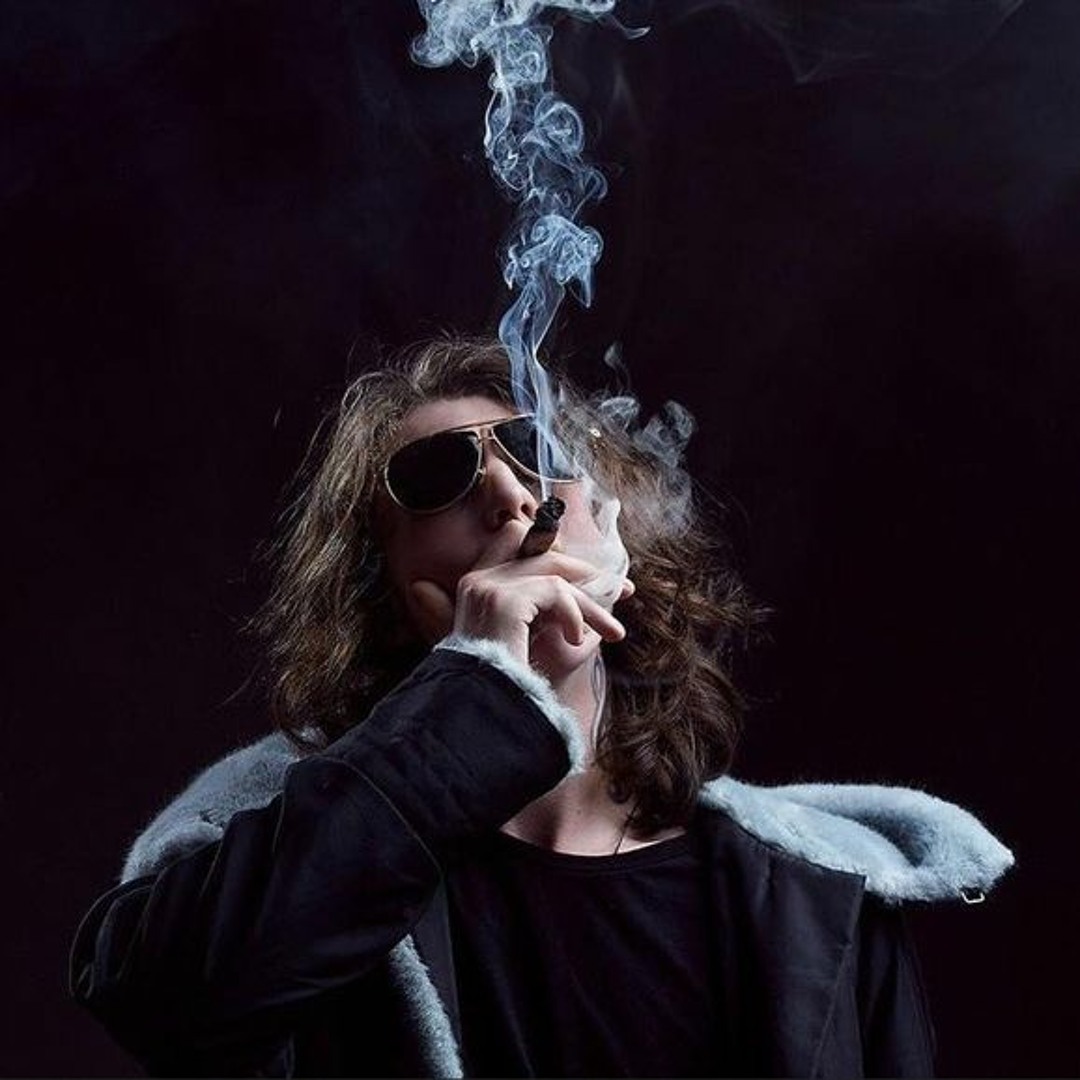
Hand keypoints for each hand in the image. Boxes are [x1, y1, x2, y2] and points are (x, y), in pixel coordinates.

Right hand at [409, 520, 630, 679]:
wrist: (485, 710)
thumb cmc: (509, 683)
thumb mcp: (532, 638)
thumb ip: (548, 609)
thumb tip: (592, 587)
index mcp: (477, 587)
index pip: (514, 537)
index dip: (554, 548)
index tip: (588, 572)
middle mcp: (477, 581)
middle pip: (543, 553)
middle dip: (587, 571)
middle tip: (624, 590)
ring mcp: (487, 588)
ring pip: (555, 574)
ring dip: (591, 604)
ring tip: (614, 632)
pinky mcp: (503, 602)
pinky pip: (555, 591)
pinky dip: (574, 614)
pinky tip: (575, 640)